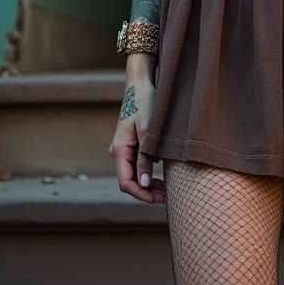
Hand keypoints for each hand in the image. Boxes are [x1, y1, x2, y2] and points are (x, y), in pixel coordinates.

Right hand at [108, 77, 165, 203]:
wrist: (140, 84)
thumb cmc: (145, 104)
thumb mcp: (148, 131)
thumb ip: (145, 158)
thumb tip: (145, 184)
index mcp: (119, 149)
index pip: (126, 182)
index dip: (141, 195)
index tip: (158, 200)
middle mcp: (117, 151)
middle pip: (128, 181)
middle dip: (146, 192)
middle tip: (166, 198)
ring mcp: (122, 148)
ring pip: (132, 174)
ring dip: (147, 184)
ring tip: (165, 190)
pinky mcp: (129, 144)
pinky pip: (135, 165)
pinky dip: (146, 174)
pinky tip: (160, 176)